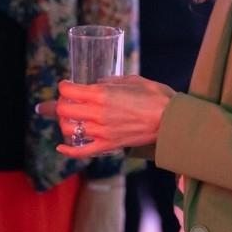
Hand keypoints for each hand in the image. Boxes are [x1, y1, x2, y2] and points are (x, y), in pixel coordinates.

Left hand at [36, 76, 176, 156]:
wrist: (171, 120)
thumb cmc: (155, 96)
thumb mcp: (132, 79)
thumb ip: (111, 81)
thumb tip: (98, 83)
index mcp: (101, 94)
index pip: (68, 90)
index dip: (64, 86)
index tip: (67, 86)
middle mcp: (98, 113)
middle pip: (63, 109)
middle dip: (61, 103)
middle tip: (68, 101)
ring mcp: (102, 131)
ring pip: (69, 129)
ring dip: (65, 122)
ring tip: (70, 118)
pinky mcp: (109, 145)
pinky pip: (83, 152)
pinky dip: (68, 151)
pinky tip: (61, 147)